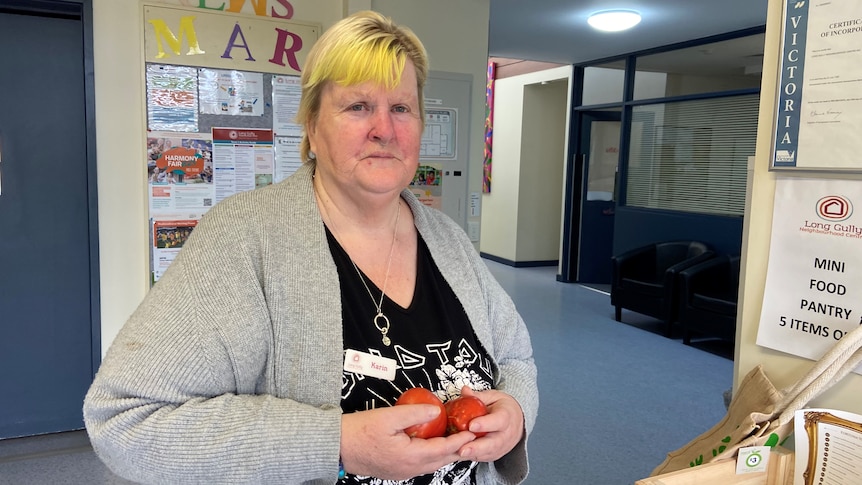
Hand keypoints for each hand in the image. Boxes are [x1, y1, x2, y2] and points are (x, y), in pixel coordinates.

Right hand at [340, 403, 476, 479]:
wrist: (337, 447)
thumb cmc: (359, 431)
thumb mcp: (389, 417)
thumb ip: (414, 413)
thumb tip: (436, 410)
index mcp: (411, 456)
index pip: (444, 449)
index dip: (460, 440)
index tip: (472, 431)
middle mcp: (409, 469)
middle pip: (441, 460)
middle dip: (457, 449)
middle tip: (469, 436)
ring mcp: (402, 473)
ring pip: (431, 464)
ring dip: (445, 453)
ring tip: (455, 440)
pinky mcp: (395, 471)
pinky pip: (420, 465)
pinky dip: (431, 456)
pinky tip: (432, 445)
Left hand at [454, 386, 524, 462]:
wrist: (518, 421)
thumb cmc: (503, 408)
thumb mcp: (493, 397)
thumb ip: (478, 396)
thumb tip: (465, 391)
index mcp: (506, 416)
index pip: (498, 421)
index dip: (485, 424)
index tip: (471, 425)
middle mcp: (506, 434)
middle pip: (493, 443)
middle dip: (477, 448)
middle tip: (463, 449)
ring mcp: (501, 447)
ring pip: (487, 453)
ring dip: (472, 455)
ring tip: (458, 453)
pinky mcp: (494, 455)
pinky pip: (483, 458)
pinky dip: (471, 457)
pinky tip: (459, 455)